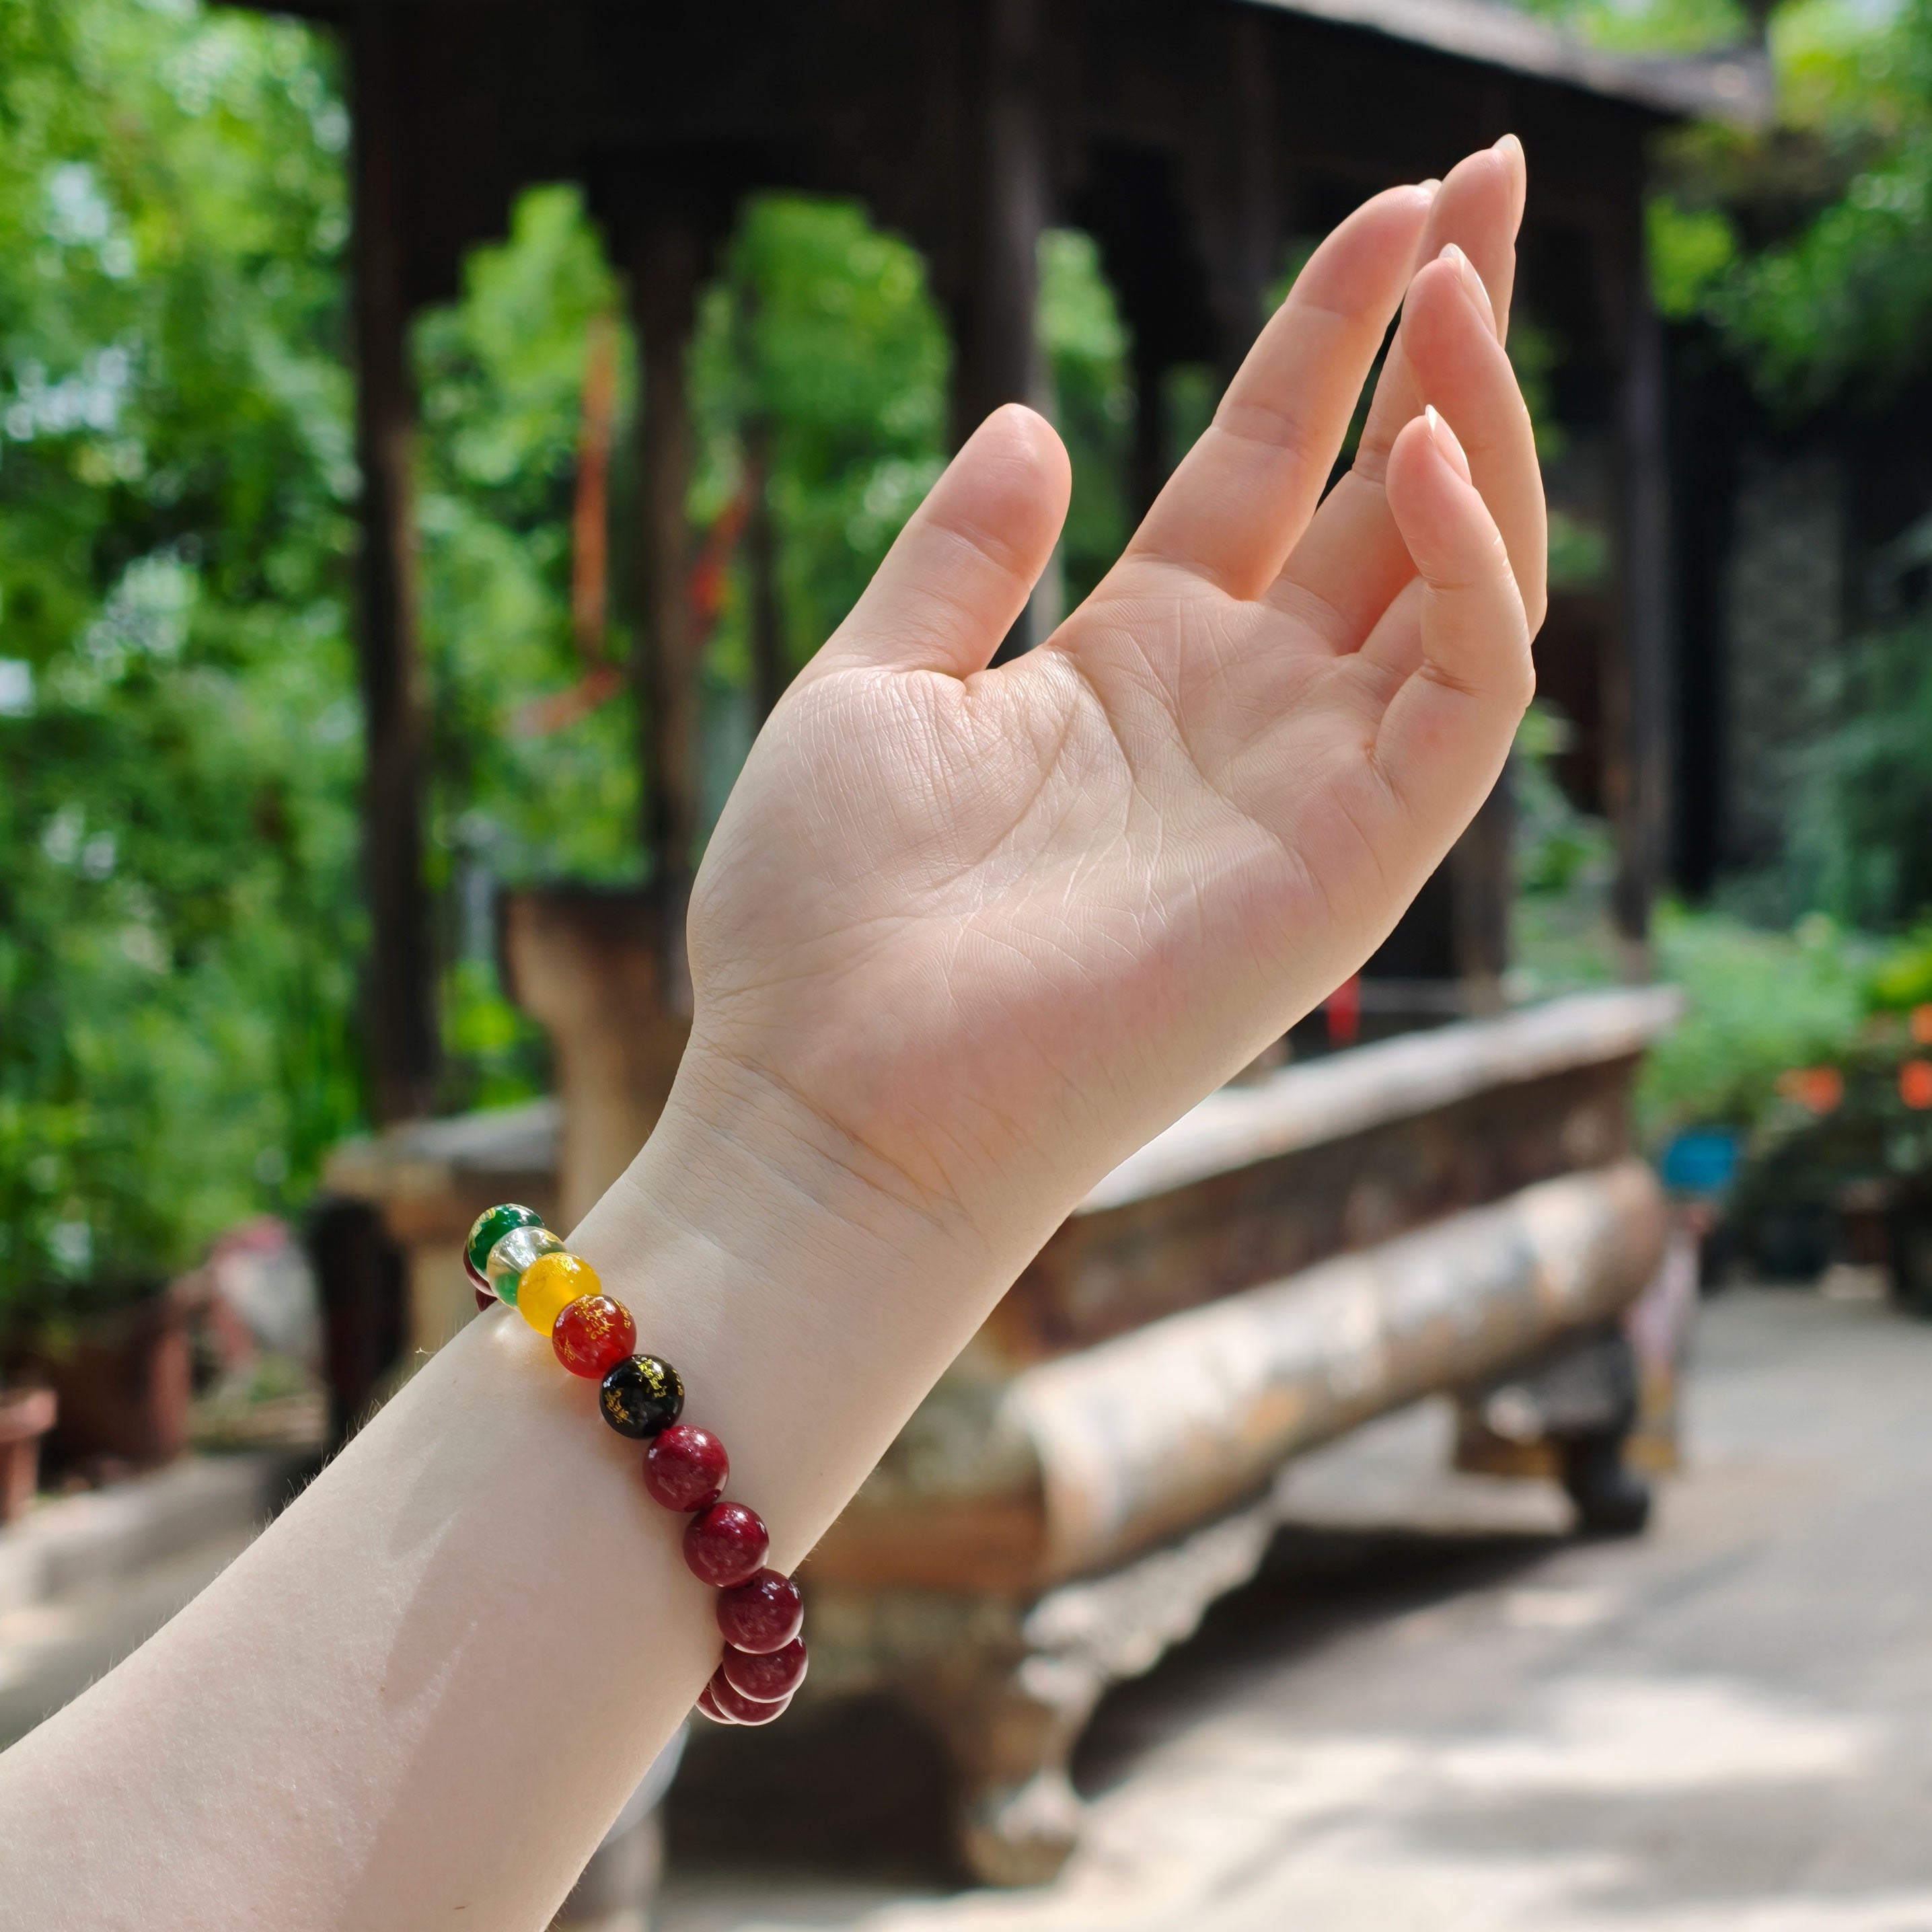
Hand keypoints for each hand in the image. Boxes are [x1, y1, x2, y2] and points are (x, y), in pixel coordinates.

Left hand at [676, 138, 1541, 1271]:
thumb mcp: (875, 687)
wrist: (827, 1100)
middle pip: (1391, 501)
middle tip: (1488, 174)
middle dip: (1448, 340)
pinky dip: (1478, 570)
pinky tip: (1429, 447)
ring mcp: (1306, 789)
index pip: (1272, 467)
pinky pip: (1468, 698)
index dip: (1331, 334)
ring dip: (1480, 424)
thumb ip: (962, 556)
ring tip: (1458, 275)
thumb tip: (1035, 414)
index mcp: (1138, 665)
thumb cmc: (822, 920)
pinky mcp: (1350, 867)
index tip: (1392, 204)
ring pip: (1460, 580)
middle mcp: (1243, 717)